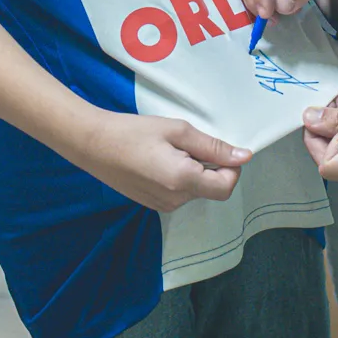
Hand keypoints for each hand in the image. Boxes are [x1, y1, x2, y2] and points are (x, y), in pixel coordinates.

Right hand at [73, 112, 250, 211]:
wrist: (93, 144)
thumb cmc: (134, 132)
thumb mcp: (177, 130)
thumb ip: (212, 146)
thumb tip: (244, 156)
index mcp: (184, 180)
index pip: (226, 186)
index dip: (231, 167)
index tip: (218, 148)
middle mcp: (176, 200)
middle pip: (211, 189)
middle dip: (209, 167)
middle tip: (185, 144)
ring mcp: (163, 206)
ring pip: (195, 191)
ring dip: (193, 172)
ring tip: (167, 150)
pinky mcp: (152, 205)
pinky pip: (179, 194)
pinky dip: (178, 178)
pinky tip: (158, 161)